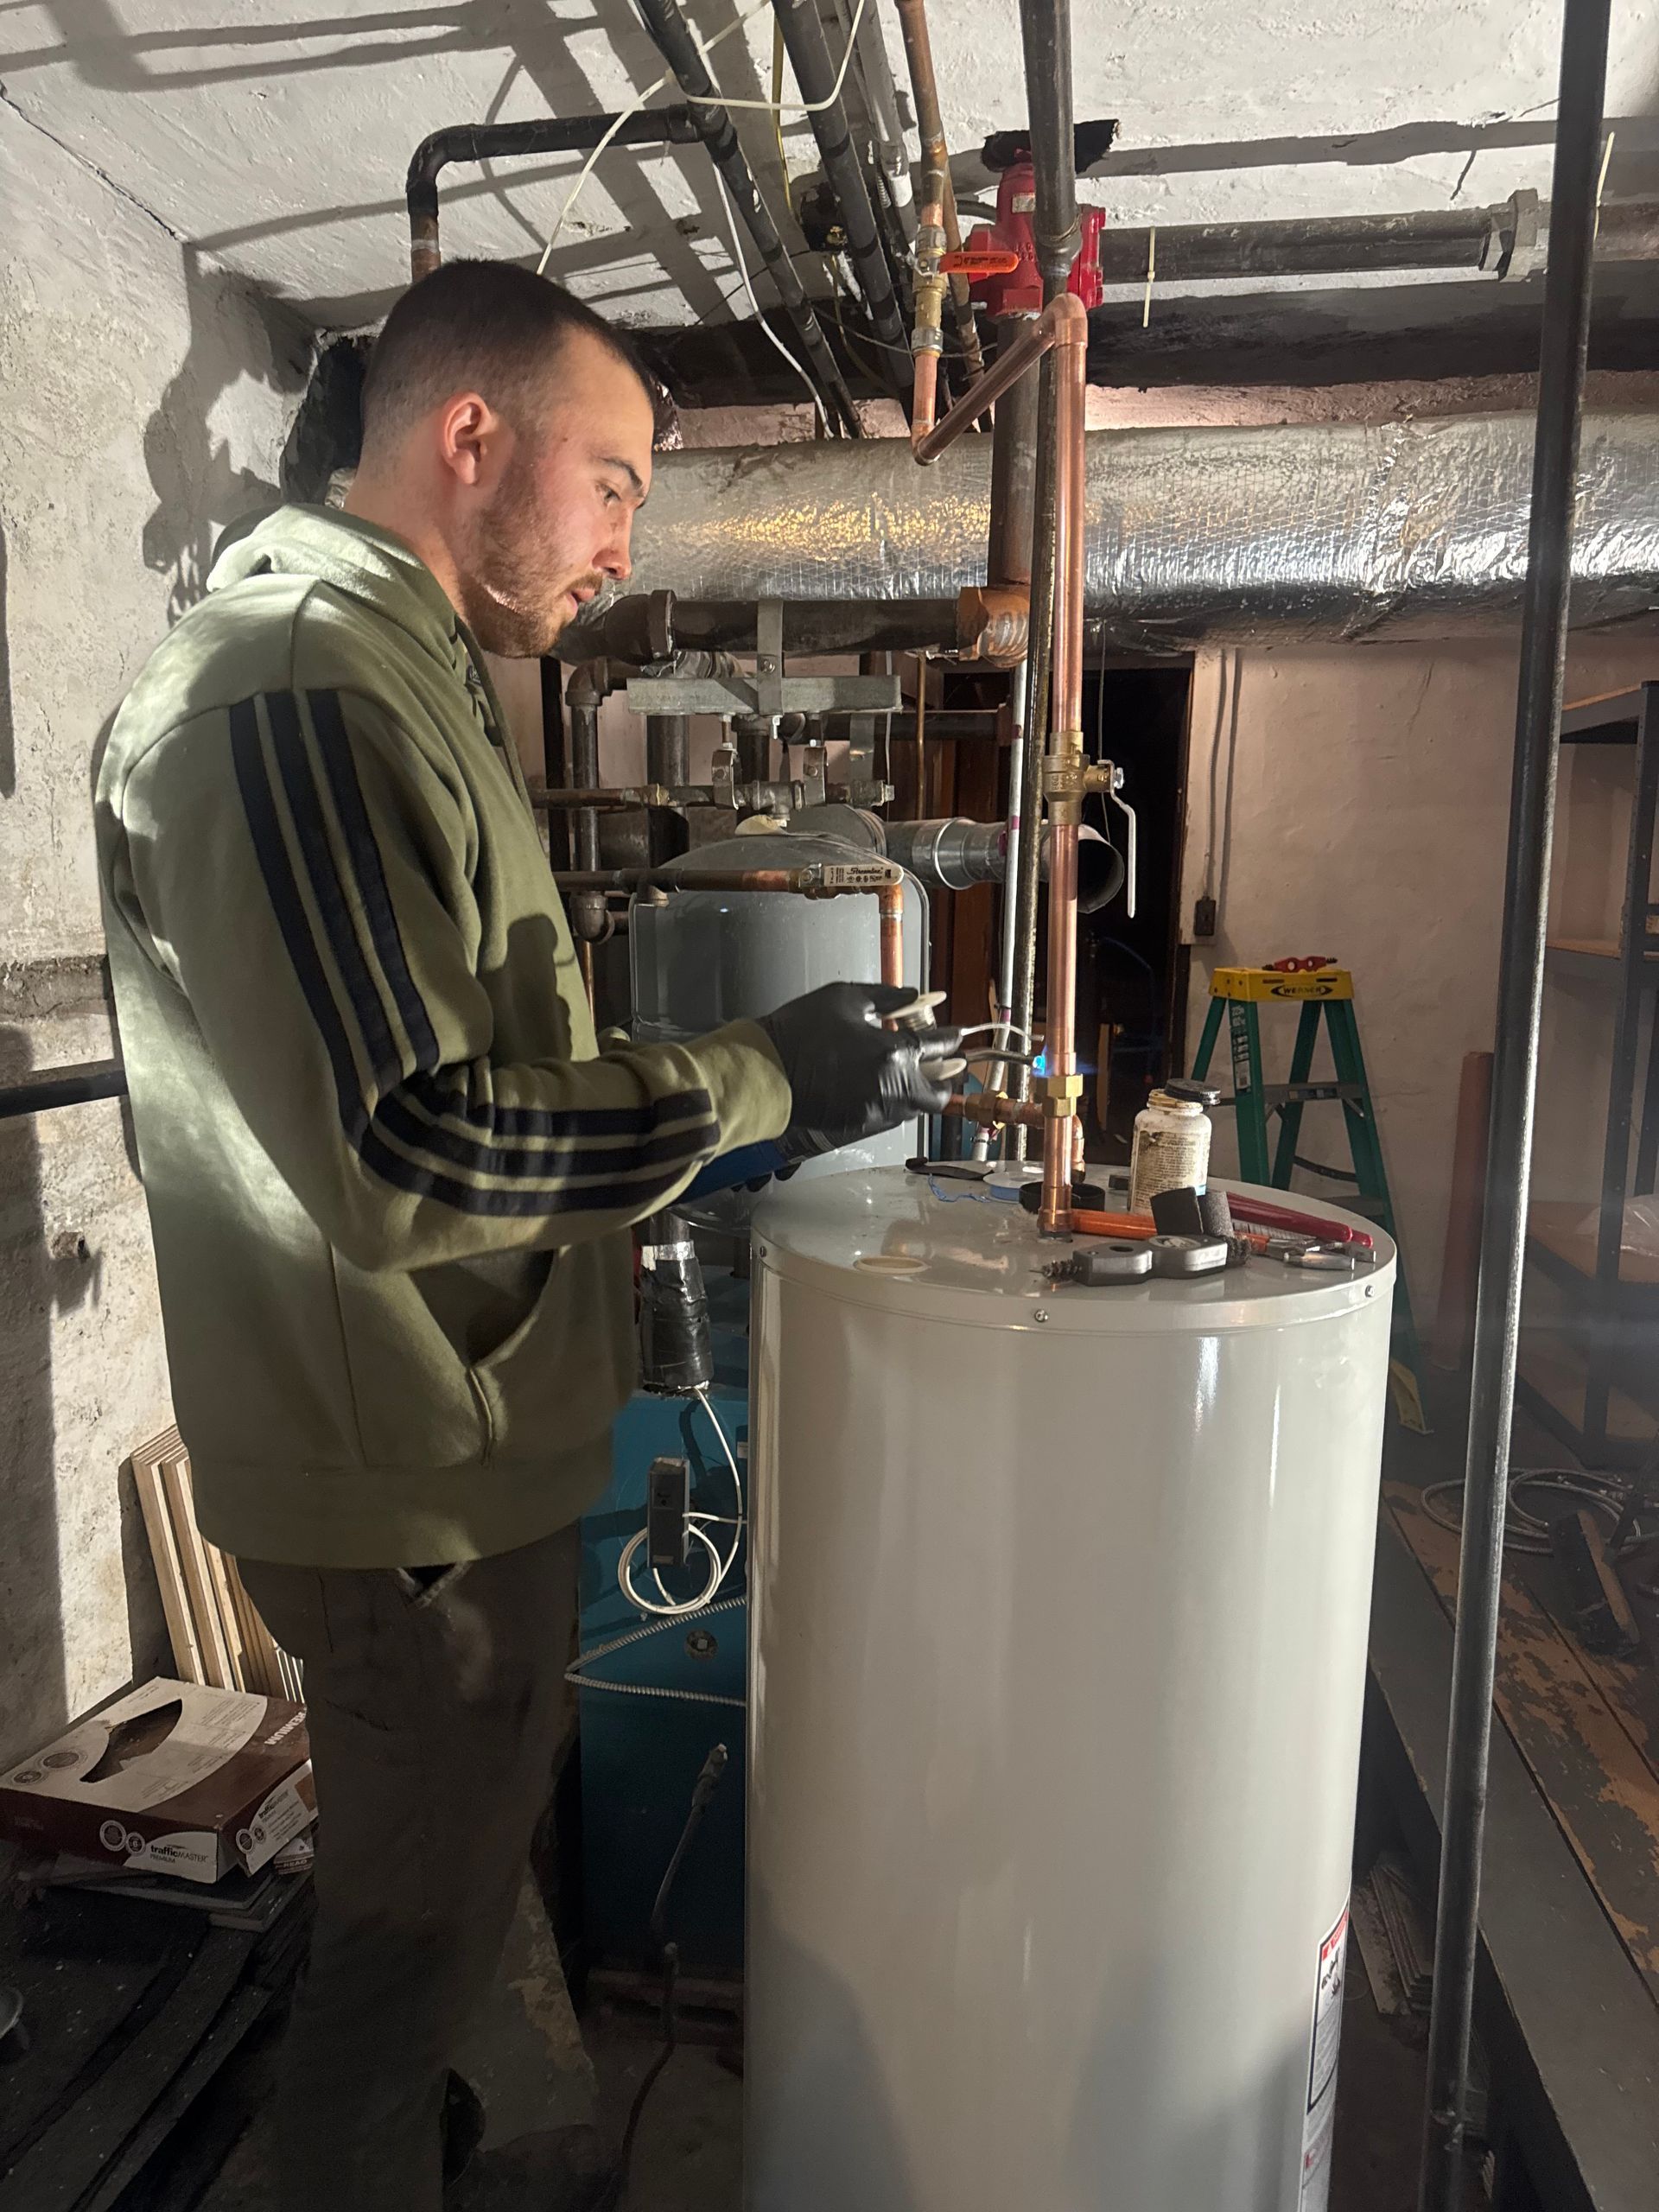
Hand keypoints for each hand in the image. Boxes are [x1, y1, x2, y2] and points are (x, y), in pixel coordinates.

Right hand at [759, 983, 960, 1161]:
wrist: (764, 1071)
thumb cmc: (799, 1030)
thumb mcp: (845, 998)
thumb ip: (887, 996)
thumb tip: (915, 996)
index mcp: (892, 1053)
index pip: (939, 1046)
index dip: (951, 1039)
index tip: (955, 1035)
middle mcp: (891, 1088)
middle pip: (937, 1094)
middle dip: (943, 1079)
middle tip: (940, 1065)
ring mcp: (874, 1111)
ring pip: (913, 1109)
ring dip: (916, 1092)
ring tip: (907, 1074)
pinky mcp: (857, 1125)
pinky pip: (888, 1117)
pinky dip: (891, 1103)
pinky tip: (879, 1086)